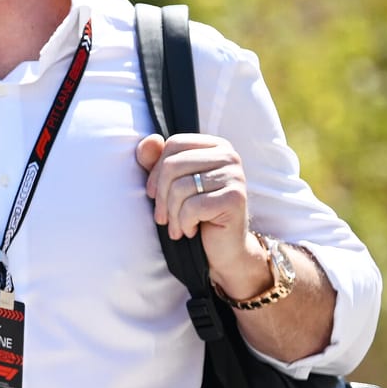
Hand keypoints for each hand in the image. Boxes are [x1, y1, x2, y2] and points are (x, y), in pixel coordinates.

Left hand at [135, 133, 266, 296]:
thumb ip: (156, 160)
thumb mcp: (171, 184)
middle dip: (161, 197)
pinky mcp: (236, 198)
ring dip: (172, 214)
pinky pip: (193, 207)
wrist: (223, 247)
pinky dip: (185, 223)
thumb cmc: (195, 213)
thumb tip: (150, 139)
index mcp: (215, 146)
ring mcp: (235, 176)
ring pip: (180, 187)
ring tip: (176, 227)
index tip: (153, 195)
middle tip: (161, 218)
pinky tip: (191, 230)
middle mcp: (229, 156)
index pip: (174, 144)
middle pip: (173, 165)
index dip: (155, 171)